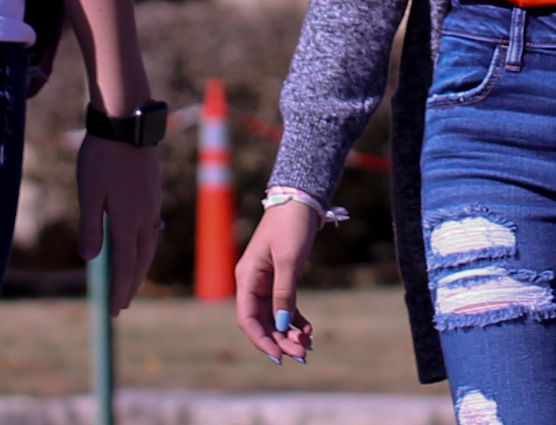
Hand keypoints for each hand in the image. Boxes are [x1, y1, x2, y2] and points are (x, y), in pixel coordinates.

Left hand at [76, 135, 162, 310]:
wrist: (128, 121)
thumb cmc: (102, 156)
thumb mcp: (88, 191)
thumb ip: (90, 225)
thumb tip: (92, 257)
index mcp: (127, 220)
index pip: (125, 265)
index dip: (119, 289)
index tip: (114, 311)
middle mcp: (145, 216)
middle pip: (141, 259)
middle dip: (131, 284)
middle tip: (121, 305)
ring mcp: (152, 203)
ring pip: (149, 244)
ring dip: (140, 267)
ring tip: (132, 281)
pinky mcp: (153, 191)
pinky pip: (153, 228)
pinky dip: (146, 246)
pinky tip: (140, 243)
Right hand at [234, 197, 320, 362]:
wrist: (300, 200)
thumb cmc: (291, 225)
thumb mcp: (288, 260)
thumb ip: (284, 293)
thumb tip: (283, 324)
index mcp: (247, 277)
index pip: (247, 318)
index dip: (261, 339)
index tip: (279, 356)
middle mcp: (252, 283)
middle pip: (261, 321)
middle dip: (280, 340)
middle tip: (302, 355)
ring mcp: (265, 282)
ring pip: (274, 317)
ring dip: (288, 333)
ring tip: (308, 346)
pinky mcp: (279, 279)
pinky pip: (284, 307)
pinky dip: (295, 320)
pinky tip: (308, 330)